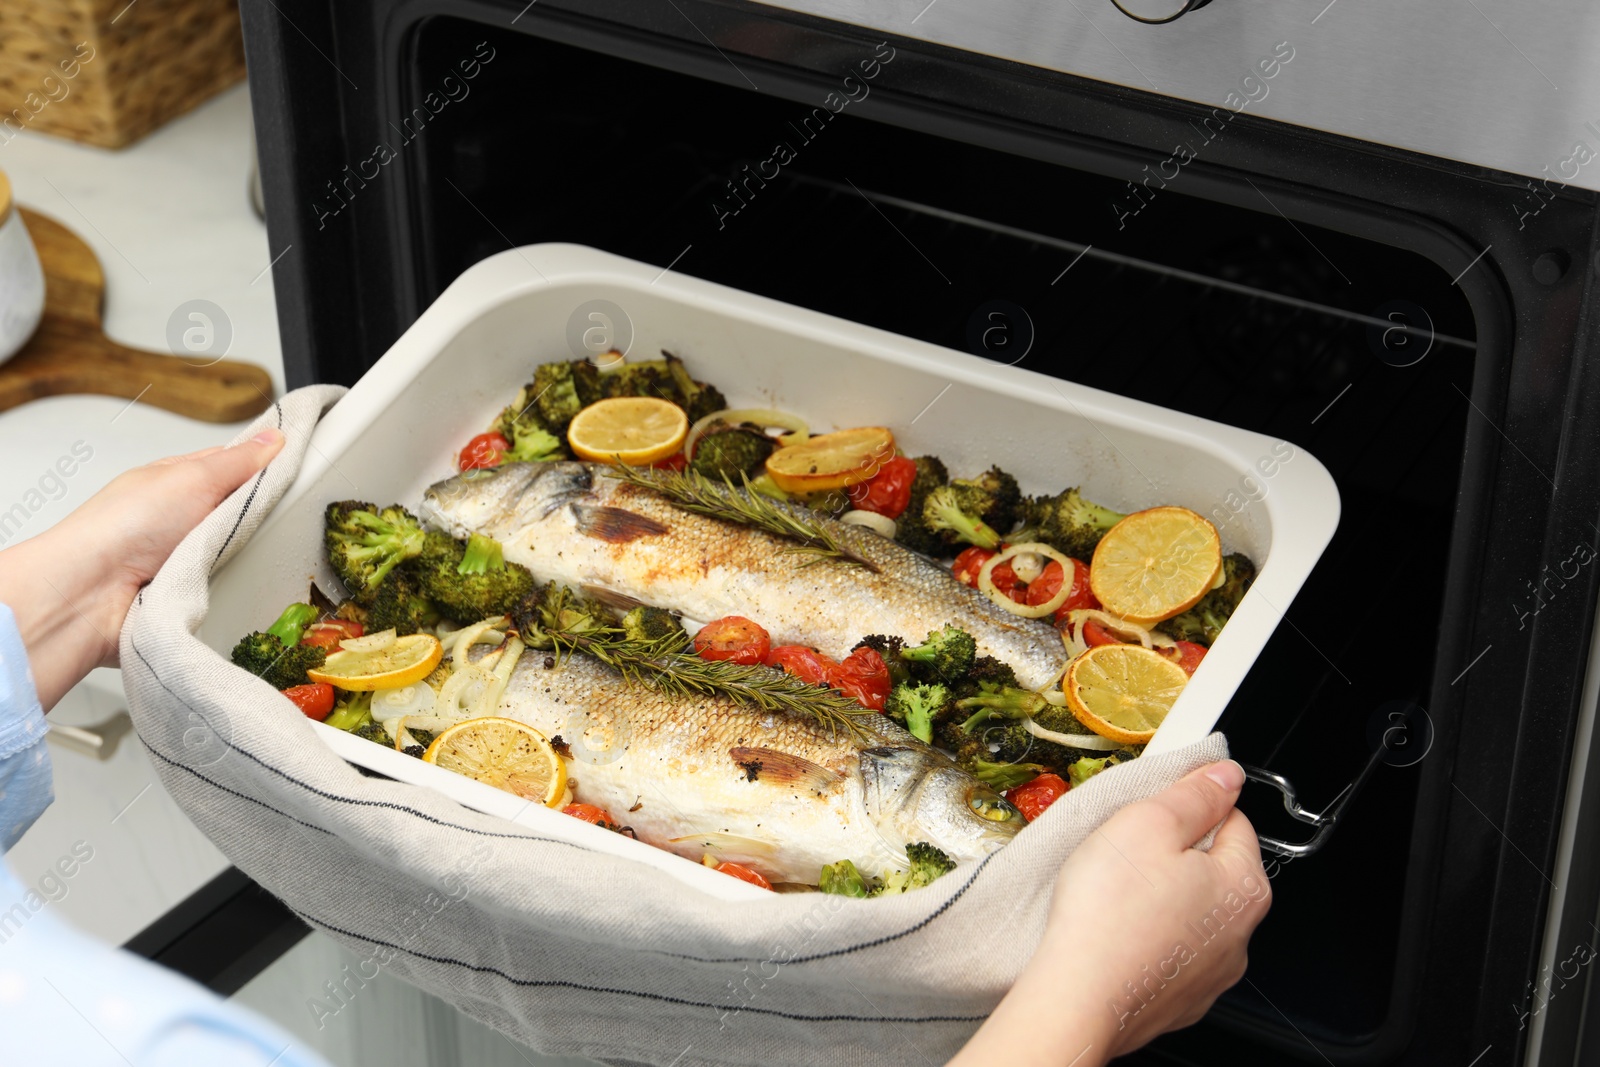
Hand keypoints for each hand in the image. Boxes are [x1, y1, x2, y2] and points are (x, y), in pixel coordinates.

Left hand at [0, 429, 284, 709]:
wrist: (89, 596)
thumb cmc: (119, 528)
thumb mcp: (190, 477)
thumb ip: (237, 460)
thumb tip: (271, 437)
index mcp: (176, 482)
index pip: (235, 465)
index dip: (268, 465)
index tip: (304, 464)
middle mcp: (180, 519)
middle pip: (243, 512)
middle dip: (262, 516)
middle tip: (283, 515)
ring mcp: (184, 558)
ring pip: (240, 551)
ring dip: (247, 554)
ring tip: (253, 552)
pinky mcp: (189, 594)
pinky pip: (230, 586)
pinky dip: (235, 585)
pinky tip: (240, 582)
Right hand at [949, 760, 1267, 1066]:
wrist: (1078, 997)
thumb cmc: (1109, 914)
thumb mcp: (1148, 823)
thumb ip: (1193, 793)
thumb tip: (1226, 775)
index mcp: (1243, 886)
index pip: (1234, 820)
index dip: (1190, 805)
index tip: (1156, 808)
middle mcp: (1240, 936)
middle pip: (1213, 867)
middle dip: (1173, 853)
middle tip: (1127, 850)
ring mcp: (1210, 974)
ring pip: (1190, 912)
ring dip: (1160, 897)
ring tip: (1114, 894)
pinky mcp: (1178, 999)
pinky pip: (1168, 951)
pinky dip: (1146, 937)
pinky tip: (1115, 932)